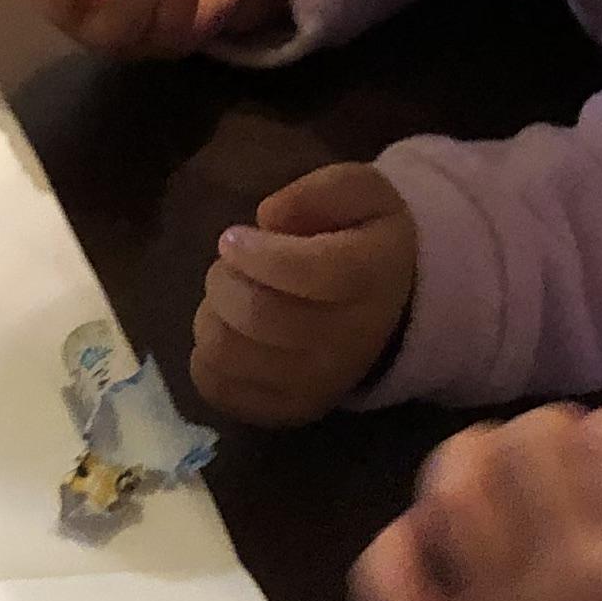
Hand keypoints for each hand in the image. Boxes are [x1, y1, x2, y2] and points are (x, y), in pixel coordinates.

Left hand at [191, 164, 418, 423]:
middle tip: (231, 265)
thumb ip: (322, 190)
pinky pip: (220, 389)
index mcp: (370, 278)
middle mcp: (348, 340)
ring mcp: (317, 383)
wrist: (393, 310)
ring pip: (228, 353)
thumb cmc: (365, 242)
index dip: (254, 253)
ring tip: (230, 300)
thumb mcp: (362, 192)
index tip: (233, 237)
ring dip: (213, 317)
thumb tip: (271, 216)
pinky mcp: (288, 409)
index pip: (304, 273)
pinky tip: (229, 333)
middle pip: (256, 315)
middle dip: (225, 280)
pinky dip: (208, 359)